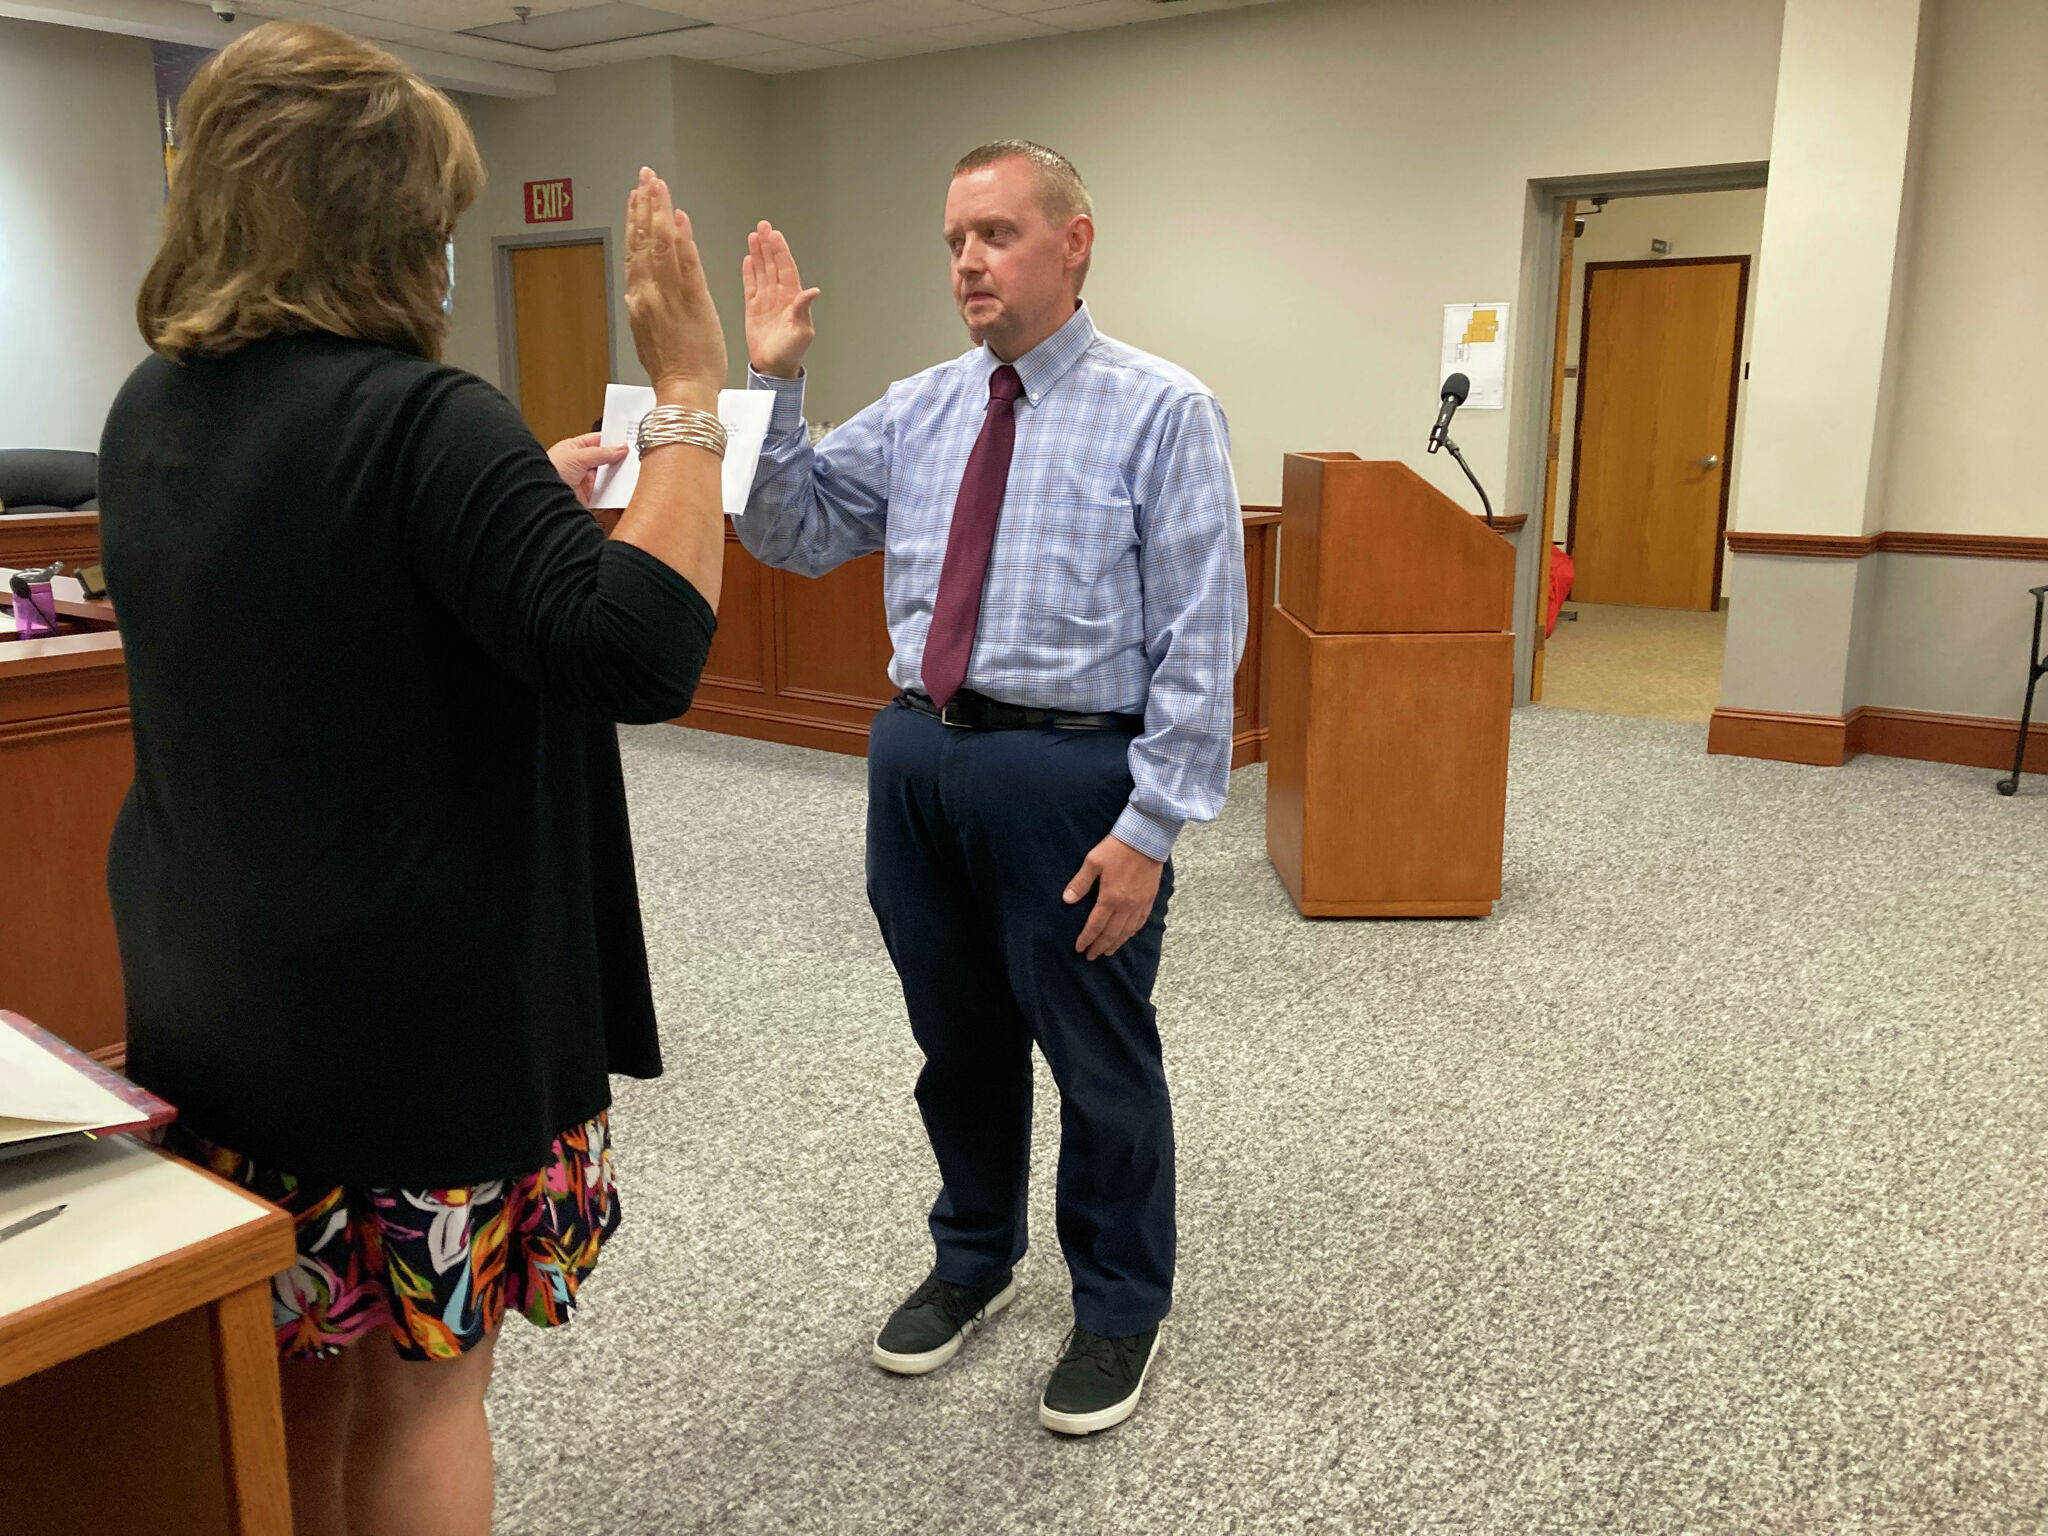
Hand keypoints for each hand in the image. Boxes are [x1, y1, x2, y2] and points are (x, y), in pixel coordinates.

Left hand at [547, 432, 626, 507]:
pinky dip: (616, 491)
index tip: (628, 440)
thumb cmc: (547, 472)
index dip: (613, 440)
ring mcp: (586, 481)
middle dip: (618, 459)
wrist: (541, 498)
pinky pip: (607, 493)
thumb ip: (601, 452)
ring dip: (618, 475)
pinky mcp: (590, 497)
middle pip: (606, 459)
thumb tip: (620, 447)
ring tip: (630, 471)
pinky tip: (623, 487)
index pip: (599, 440)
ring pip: (609, 476)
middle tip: (633, 456)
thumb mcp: (578, 456)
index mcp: (575, 449)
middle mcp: (581, 464)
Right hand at [624, 167, 725, 402]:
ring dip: (659, 210)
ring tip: (658, 184)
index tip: (635, 197)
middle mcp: (648, 293)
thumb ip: (646, 304)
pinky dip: (681, 237)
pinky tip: (678, 215)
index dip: (634, 221)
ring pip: (660, 245)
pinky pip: (685, 262)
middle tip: (645, 176)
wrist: (685, 390)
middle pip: (643, 240)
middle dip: (643, 204)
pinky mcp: (692, 300)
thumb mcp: (649, 332)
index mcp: (639, 300)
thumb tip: (641, 288)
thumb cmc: (673, 368)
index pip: (635, 252)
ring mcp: (669, 296)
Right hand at [742, 221, 818, 379]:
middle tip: (762, 226)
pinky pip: (750, 285)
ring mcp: (766, 300)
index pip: (786, 268)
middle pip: (773, 264)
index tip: (775, 235)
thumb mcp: (801, 332)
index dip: (780, 251)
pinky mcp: (754, 308)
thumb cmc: (791, 353)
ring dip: (758, 253)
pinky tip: (748, 259)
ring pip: (762, 271)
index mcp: (792, 298)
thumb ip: (804, 309)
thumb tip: (813, 291)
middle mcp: (780, 296)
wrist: (773, 368)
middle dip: (768, 245)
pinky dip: (749, 271)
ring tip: (753, 236)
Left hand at [1063, 835, 1164, 960]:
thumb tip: (1067, 900)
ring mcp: (1139, 904)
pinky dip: (1131, 933)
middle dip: (1099, 947)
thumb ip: (1080, 883)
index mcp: (1110, 898)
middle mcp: (1126, 906)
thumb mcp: (1093, 861)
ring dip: (1115, 944)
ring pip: (1126, 932)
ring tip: (1107, 952)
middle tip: (1091, 956)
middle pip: (1111, 934)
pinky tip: (1126, 936)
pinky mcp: (1149, 900)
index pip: (1095, 926)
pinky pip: (1140, 923)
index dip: (1086, 939)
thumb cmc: (1117, 848)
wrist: (1147, 838)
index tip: (1079, 948)